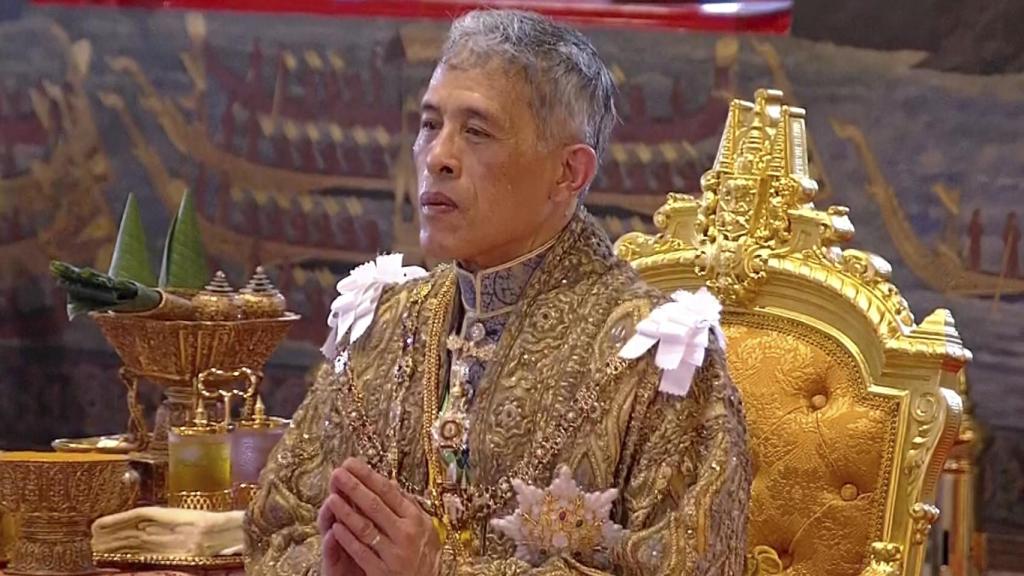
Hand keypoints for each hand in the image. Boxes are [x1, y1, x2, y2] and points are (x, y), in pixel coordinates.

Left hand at [322, 458, 441, 575]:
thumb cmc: (422, 557)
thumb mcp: (423, 529)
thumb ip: (407, 507)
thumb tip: (389, 483)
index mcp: (417, 519)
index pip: (389, 491)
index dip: (368, 475)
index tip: (351, 463)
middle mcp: (408, 533)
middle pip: (375, 505)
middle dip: (353, 487)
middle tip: (337, 473)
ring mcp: (396, 554)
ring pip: (366, 528)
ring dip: (346, 511)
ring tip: (331, 497)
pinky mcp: (384, 572)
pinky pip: (362, 552)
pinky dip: (348, 540)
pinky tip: (335, 529)